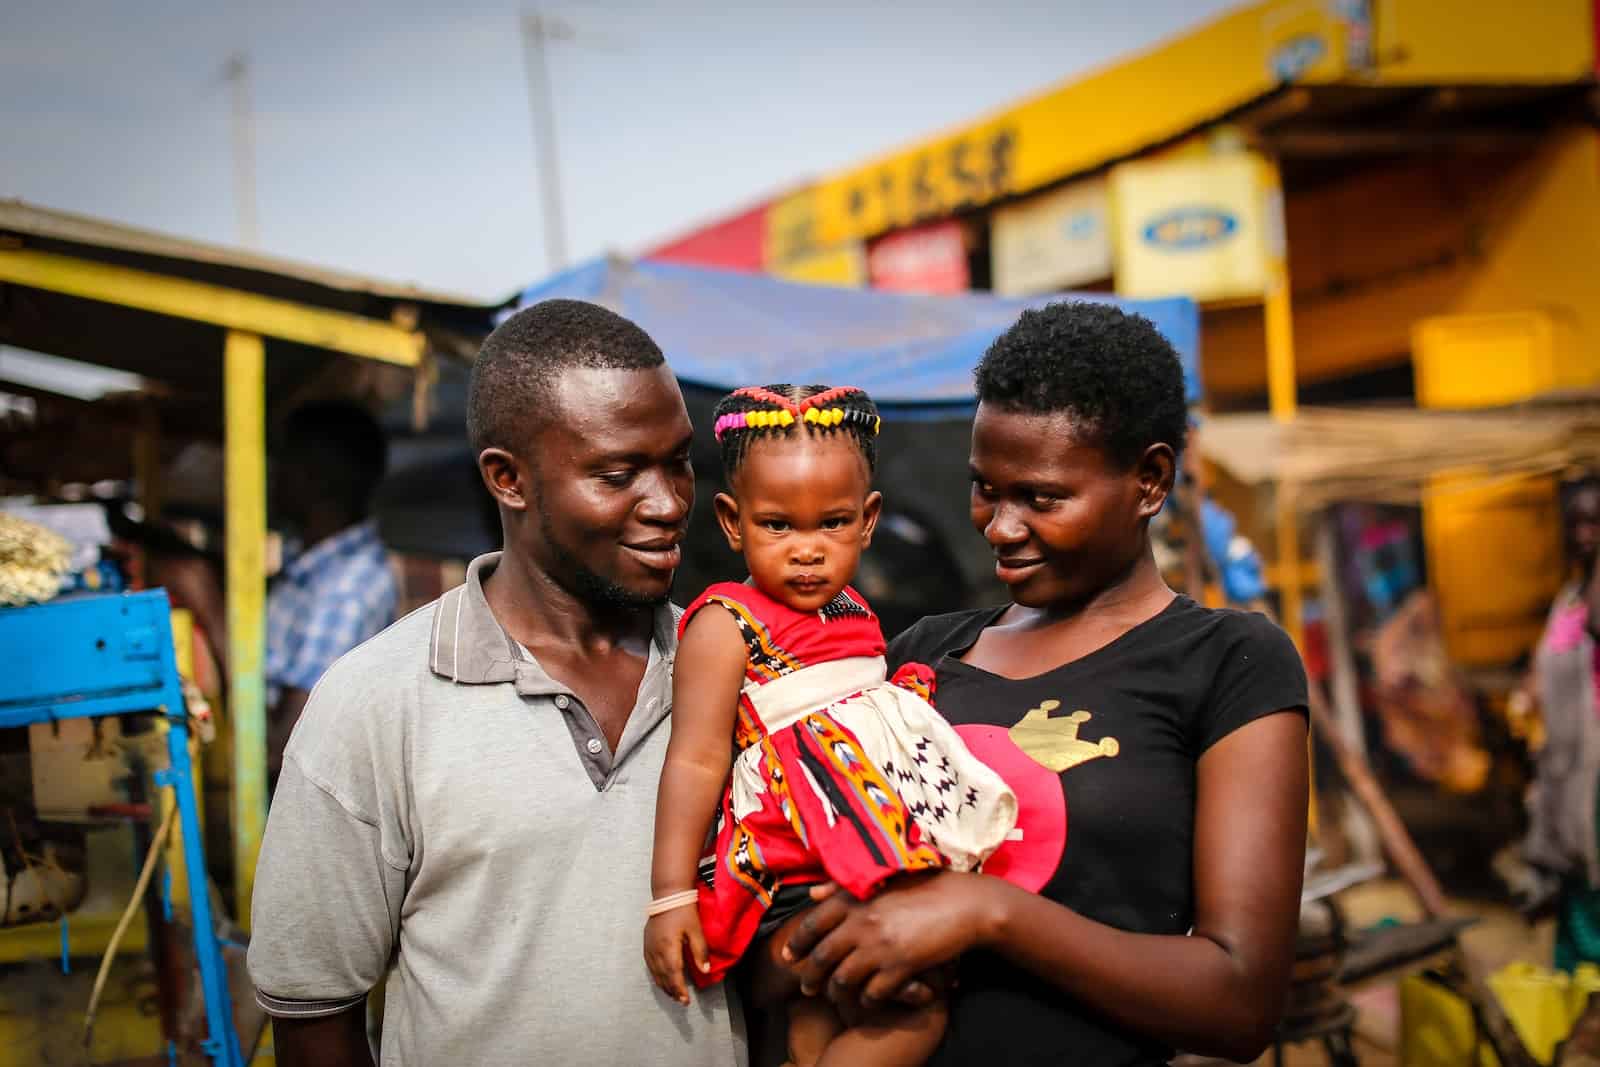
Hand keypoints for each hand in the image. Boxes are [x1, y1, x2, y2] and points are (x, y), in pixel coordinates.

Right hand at [644, 905, 709, 1004]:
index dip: (679, 989)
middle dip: (672, 991)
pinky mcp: (646, 944)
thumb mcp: (696, 930)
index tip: (686, 1000)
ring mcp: (649, 947)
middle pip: (663, 977)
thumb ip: (700, 951)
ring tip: (673, 995)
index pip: (674, 974)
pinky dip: (656, 976)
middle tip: (681, 1001)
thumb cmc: (684, 911)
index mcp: (669, 947)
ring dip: (664, 986)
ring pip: (655, 973)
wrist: (668, 895)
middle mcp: (656, 950)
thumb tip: (705, 971)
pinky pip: (650, 966)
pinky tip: (661, 980)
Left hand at [783, 872, 994, 1013]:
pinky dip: (866, 1001)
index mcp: (856, 899)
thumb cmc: (927, 887)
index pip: (813, 923)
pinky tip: (868, 1001)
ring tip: (835, 997)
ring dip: (835, 991)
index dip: (797, 942)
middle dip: (810, 976)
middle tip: (806, 987)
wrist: (965, 904)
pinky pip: (872, 992)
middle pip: (822, 956)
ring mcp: (880, 946)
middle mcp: (862, 922)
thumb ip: (845, 887)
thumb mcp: (884, 879)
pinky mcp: (900, 966)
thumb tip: (813, 895)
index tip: (788, 956)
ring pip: (843, 978)